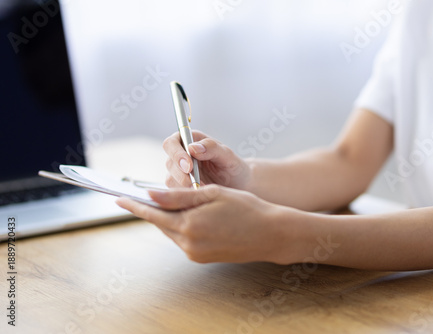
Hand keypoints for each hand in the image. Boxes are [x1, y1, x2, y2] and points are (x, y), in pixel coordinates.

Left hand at [116, 185, 294, 263]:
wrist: (271, 234)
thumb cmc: (246, 208)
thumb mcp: (212, 194)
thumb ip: (179, 196)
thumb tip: (150, 195)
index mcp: (189, 225)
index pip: (152, 214)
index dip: (134, 206)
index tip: (117, 199)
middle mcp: (189, 243)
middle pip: (161, 223)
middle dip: (152, 210)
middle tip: (142, 195)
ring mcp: (195, 253)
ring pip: (172, 231)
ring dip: (168, 218)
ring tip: (170, 203)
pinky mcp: (202, 258)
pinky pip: (183, 240)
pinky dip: (180, 227)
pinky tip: (188, 217)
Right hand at [163, 130, 251, 189]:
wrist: (238, 185)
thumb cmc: (233, 166)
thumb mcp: (227, 155)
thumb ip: (211, 148)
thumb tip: (192, 147)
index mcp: (190, 140)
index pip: (171, 143)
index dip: (177, 154)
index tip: (189, 166)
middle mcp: (180, 155)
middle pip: (169, 163)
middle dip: (181, 174)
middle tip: (196, 184)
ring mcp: (177, 172)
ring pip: (170, 179)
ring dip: (185, 186)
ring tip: (204, 190)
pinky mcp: (179, 187)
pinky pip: (176, 192)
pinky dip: (187, 195)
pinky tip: (201, 195)